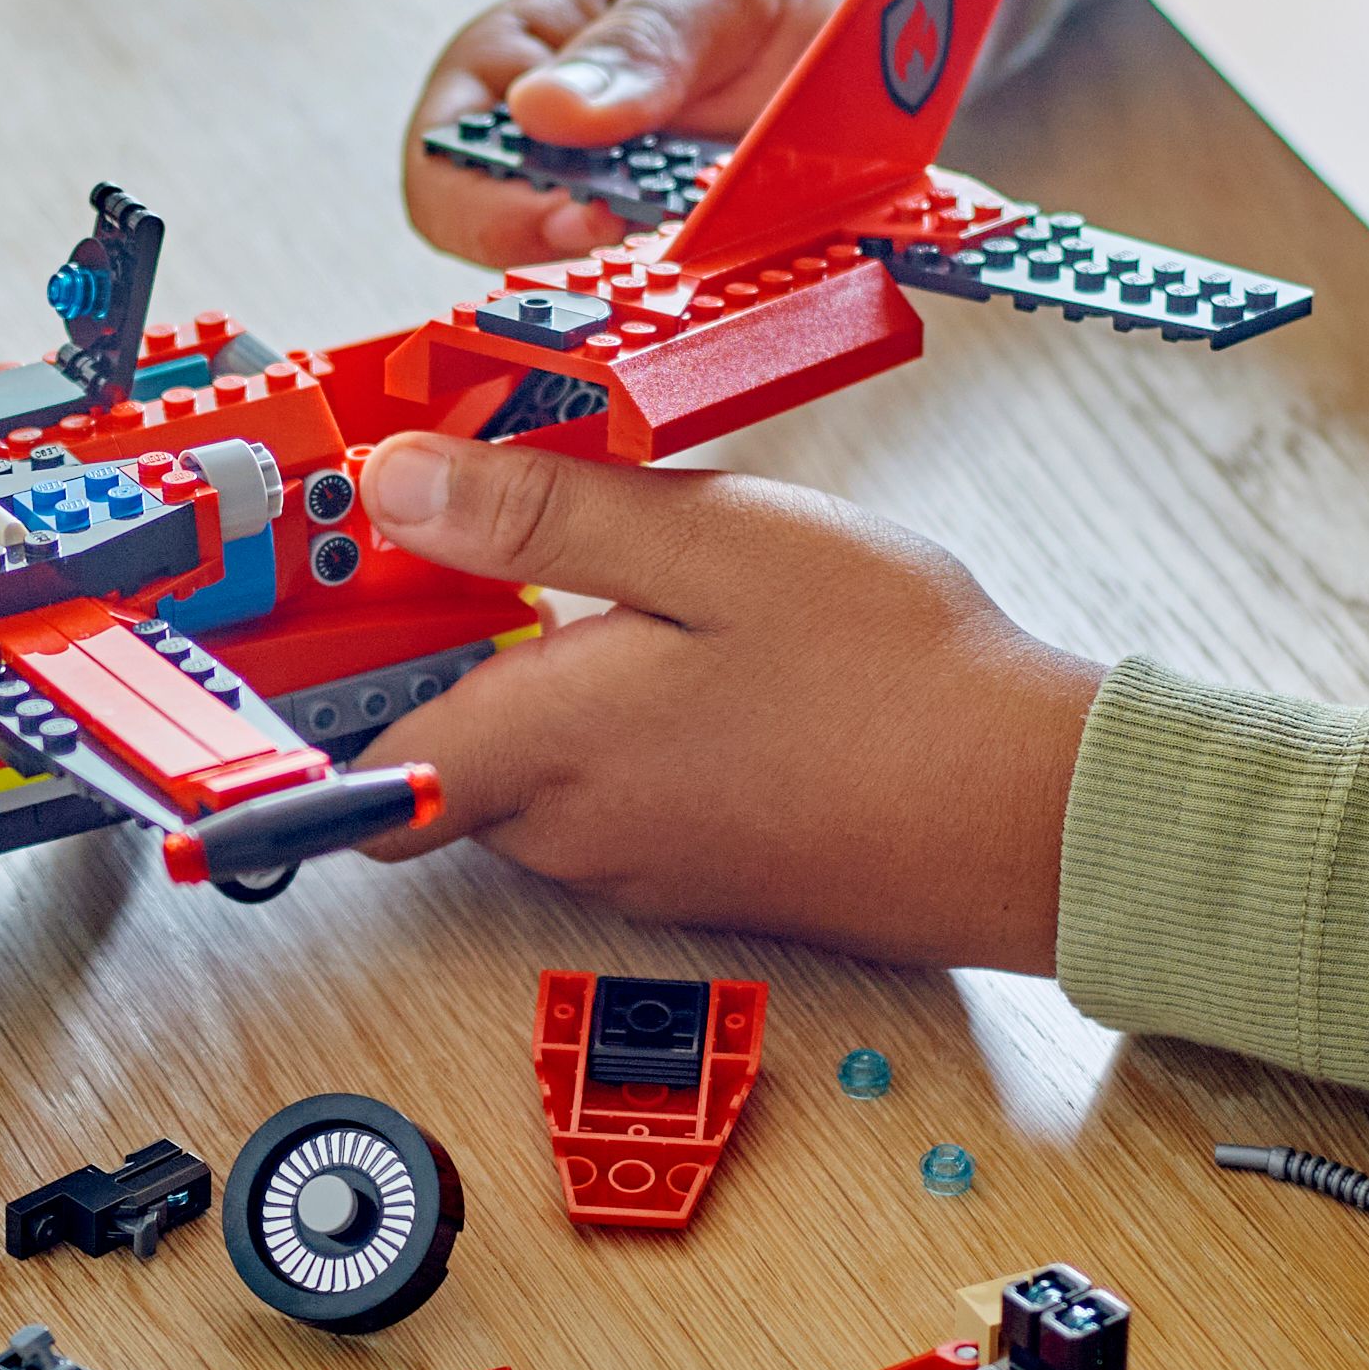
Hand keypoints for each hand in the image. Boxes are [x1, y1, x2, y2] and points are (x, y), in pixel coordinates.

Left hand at [361, 434, 1091, 961]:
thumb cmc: (896, 680)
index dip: (330, 694)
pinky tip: (713, 660)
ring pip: (538, 774)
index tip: (340, 612)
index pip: (364, 768)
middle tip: (507, 544)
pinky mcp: (707, 878)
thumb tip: (400, 491)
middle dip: (458, 658)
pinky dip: (632, 730)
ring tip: (638, 587)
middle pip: (445, 757)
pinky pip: (622, 798)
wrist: (1038, 814)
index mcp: (547, 749)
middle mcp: (574, 833)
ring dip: (555, 688)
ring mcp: (642, 868)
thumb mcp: (710, 542)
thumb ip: (539, 515)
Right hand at [400, 0, 983, 265]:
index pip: (442, 171)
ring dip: (646, 272)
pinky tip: (746, 245)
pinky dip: (698, 280)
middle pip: (504, 244)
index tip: (589, 213)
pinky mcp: (676, 241)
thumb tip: (542, 111)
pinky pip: (664, 290)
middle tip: (667, 233)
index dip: (493, 211)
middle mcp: (539, 145)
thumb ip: (635, 45)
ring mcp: (609, 198)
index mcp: (504, 68)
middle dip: (578, 252)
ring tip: (718, 231)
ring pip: (585, 280)